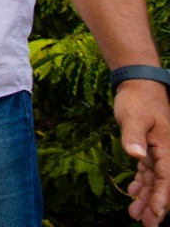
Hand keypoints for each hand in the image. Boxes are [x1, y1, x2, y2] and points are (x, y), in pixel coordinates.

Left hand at [115, 81, 169, 225]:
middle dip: (156, 204)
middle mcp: (167, 152)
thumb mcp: (132, 117)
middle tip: (147, 224)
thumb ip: (133, 137)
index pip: (166, 177)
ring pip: (155, 180)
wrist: (138, 85)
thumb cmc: (137, 100)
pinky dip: (142, 183)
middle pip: (163, 183)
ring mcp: (159, 151)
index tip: (157, 213)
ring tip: (135, 214)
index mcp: (167, 147)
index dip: (162, 197)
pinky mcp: (149, 148)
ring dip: (147, 197)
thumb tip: (136, 156)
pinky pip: (148, 171)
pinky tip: (133, 192)